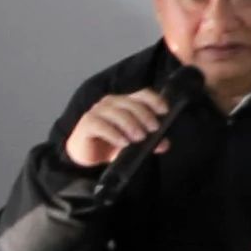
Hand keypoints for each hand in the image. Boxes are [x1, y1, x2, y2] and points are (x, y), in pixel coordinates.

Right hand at [64, 88, 180, 173]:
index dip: (154, 100)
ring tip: (139, 138)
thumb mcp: (134, 143)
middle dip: (145, 115)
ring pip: (117, 113)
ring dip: (130, 124)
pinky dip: (114, 134)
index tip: (164, 111)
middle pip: (131, 103)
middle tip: (153, 129)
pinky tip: (123, 142)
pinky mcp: (87, 124)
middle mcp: (111, 103)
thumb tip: (164, 144)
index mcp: (125, 103)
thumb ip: (149, 142)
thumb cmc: (111, 143)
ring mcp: (97, 111)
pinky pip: (101, 125)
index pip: (142, 95)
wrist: (88, 155)